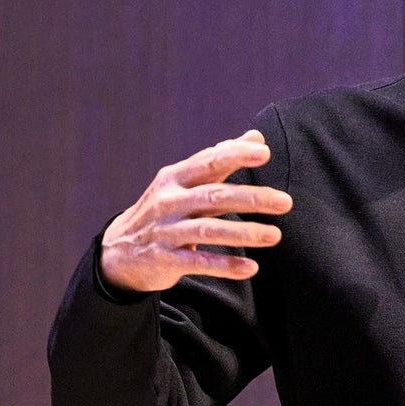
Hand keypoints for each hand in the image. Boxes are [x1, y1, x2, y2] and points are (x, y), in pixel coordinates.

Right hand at [99, 130, 292, 292]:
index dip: (235, 154)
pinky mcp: (166, 260)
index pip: (208, 161)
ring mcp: (166, 231)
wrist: (119, 251)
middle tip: (285, 201)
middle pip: (213, 195)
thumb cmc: (164, 210)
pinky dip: (225, 265)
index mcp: (174, 178)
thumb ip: (221, 160)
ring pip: (208, 230)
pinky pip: (199, 263)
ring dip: (244, 232)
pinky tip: (251, 269)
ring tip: (275, 236)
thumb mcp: (184, 182)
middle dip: (251, 198)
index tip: (264, 152)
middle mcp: (169, 202)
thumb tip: (256, 136)